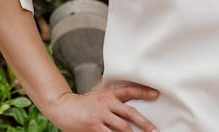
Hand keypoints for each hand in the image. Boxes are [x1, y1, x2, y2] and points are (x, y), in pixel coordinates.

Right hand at [45, 85, 159, 131]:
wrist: (62, 106)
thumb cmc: (81, 104)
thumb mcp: (97, 96)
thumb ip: (111, 100)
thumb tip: (126, 105)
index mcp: (108, 94)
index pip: (129, 91)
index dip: (143, 92)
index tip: (156, 94)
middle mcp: (106, 103)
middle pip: (130, 113)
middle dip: (144, 123)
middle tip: (154, 130)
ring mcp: (100, 115)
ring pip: (122, 127)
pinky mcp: (94, 126)